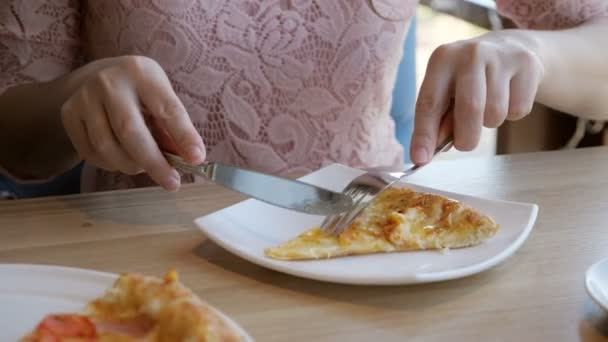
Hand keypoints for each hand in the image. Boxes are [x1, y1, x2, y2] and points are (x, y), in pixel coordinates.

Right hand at [60, 56, 204, 190]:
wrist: (97, 77)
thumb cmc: (140, 93)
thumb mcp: (161, 98)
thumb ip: (173, 127)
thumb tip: (190, 159)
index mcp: (142, 72)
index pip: (167, 108)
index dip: (184, 136)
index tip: (197, 159)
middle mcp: (109, 82)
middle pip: (131, 132)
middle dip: (154, 163)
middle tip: (173, 183)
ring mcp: (84, 97)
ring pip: (108, 148)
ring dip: (132, 166)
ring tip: (146, 166)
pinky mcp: (69, 114)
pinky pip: (91, 153)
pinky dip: (112, 164)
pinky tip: (123, 158)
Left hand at [410, 31, 543, 163]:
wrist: (510, 48)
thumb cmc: (468, 80)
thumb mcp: (447, 92)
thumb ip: (437, 121)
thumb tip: (425, 155)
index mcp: (442, 59)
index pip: (430, 102)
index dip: (424, 134)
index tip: (420, 159)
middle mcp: (470, 54)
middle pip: (470, 108)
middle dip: (466, 138)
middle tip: (465, 145)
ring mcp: (501, 57)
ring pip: (496, 113)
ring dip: (490, 123)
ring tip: (488, 108)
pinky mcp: (528, 64)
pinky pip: (519, 110)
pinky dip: (512, 114)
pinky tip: (508, 97)